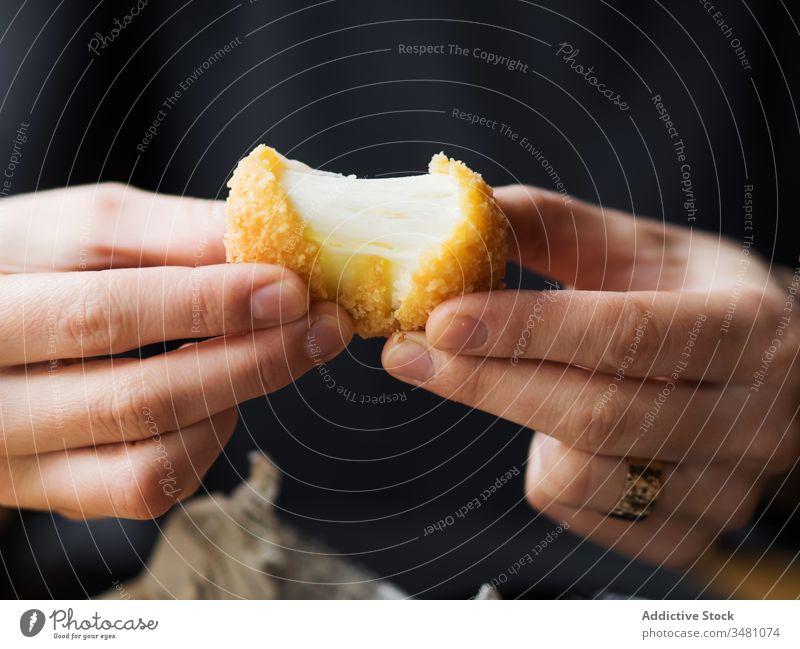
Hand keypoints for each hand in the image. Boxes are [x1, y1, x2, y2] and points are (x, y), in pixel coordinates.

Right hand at [0, 184, 352, 519]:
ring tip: (277, 349)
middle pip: (139, 400)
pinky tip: (221, 395)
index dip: (205, 304)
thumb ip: (164, 234)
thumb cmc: (24, 267)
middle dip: (251, 360)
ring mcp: (24, 466)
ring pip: (153, 460)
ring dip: (236, 400)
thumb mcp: (73, 231)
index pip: (101, 315)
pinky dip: (206, 439)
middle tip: (324, 327)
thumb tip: (261, 240)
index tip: (289, 288)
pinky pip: (150, 489)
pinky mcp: (60, 494)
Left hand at [382, 184, 799, 567]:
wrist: (769, 375)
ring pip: (581, 476)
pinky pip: (580, 511)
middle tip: (407, 355)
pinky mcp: (688, 536)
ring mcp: (725, 490)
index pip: (627, 333)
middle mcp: (752, 419)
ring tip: (507, 381)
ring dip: (515, 422)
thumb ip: (551, 226)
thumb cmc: (692, 298)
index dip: (525, 329)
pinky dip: (546, 467)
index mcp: (750, 327)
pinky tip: (553, 428)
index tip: (439, 321)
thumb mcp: (639, 247)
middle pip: (595, 414)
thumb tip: (454, 214)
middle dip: (484, 384)